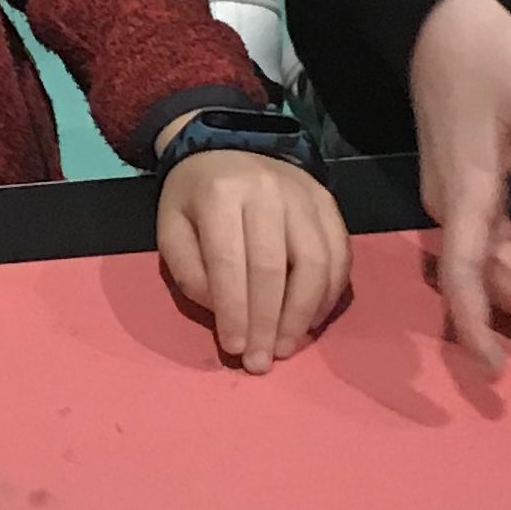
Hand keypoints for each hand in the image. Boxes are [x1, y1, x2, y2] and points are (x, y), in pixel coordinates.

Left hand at [157, 142, 352, 372]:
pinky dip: (328, 294)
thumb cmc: (194, 199)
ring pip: (315, 263)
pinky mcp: (328, 202)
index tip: (235, 349)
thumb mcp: (171, 230)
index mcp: (220, 195)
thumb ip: (192, 274)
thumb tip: (227, 314)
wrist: (227, 147)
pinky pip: (338, 254)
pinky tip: (310, 320)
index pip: (230, 262)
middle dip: (269, 323)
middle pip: (275, 267)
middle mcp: (267, 191)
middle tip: (263, 361)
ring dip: (303, 314)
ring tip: (288, 346)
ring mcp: (304, 195)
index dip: (235, 311)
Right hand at [407, 0, 510, 374]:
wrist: (438, 21)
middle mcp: (455, 209)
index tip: (497, 373)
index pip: (469, 276)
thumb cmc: (492, 56)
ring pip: (493, 271)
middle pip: (492, 285)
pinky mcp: (463, 190)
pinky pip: (491, 253)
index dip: (478, 326)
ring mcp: (456, 201)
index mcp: (469, 193)